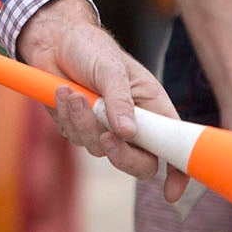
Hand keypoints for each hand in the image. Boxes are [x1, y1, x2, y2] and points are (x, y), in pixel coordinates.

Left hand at [17, 0, 187, 202]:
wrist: (54, 40)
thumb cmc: (90, 48)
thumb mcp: (110, 68)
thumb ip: (120, 100)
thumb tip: (128, 133)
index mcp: (152, 107)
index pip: (174, 145)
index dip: (178, 171)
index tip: (170, 192)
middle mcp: (133, 123)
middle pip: (139, 163)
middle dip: (121, 154)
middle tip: (105, 136)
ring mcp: (105, 128)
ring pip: (100, 150)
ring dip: (84, 123)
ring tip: (73, 93)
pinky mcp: (80, 128)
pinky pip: (76, 138)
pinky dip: (68, 117)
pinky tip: (63, 92)